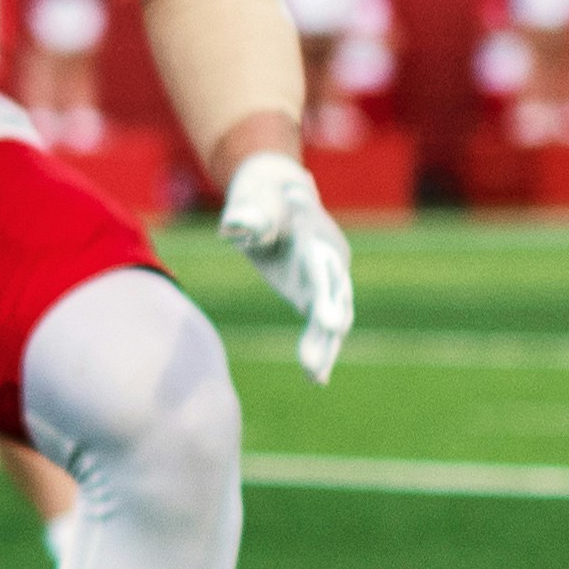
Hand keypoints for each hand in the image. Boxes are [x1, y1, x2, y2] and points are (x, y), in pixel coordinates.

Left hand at [216, 149, 353, 381]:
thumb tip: (235, 228)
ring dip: (324, 346)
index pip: (322, 266)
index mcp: (317, 235)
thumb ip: (249, 216)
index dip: (325, 291)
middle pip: (333, 296)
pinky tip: (317, 380)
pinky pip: (320, 324)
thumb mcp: (253, 199)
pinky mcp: (314, 291)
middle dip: (326, 327)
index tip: (329, 321)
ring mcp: (326, 277)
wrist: (273, 188)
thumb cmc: (260, 193)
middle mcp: (330, 258)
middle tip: (319, 355)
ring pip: (331, 315)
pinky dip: (321, 348)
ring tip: (314, 376)